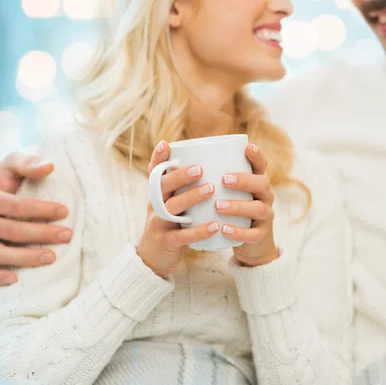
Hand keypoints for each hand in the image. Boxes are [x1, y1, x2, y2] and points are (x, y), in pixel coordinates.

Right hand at [0, 152, 71, 285]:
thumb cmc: (0, 183)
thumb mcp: (7, 168)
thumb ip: (25, 164)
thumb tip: (50, 167)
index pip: (16, 206)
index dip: (41, 209)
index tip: (65, 211)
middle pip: (11, 230)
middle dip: (41, 234)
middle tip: (67, 235)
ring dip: (26, 257)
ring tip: (53, 257)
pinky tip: (16, 279)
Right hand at [136, 141, 218, 277]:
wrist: (152, 260)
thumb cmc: (168, 226)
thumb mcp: (170, 206)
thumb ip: (181, 189)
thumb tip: (206, 164)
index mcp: (156, 196)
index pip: (154, 174)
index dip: (158, 159)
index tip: (165, 144)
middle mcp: (154, 207)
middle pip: (162, 187)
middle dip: (180, 176)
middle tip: (200, 168)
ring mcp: (159, 224)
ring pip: (172, 208)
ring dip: (191, 197)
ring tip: (211, 189)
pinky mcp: (167, 242)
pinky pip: (183, 236)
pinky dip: (199, 231)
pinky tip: (215, 226)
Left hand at [216, 143, 277, 266]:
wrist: (249, 245)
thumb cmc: (230, 212)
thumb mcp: (227, 194)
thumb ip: (211, 177)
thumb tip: (174, 152)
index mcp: (255, 183)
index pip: (261, 166)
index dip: (257, 156)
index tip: (248, 147)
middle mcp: (264, 197)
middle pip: (262, 184)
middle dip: (244, 180)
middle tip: (223, 179)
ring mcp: (264, 217)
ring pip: (258, 208)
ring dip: (238, 206)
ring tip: (218, 206)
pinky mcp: (260, 236)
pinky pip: (253, 234)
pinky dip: (238, 232)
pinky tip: (223, 229)